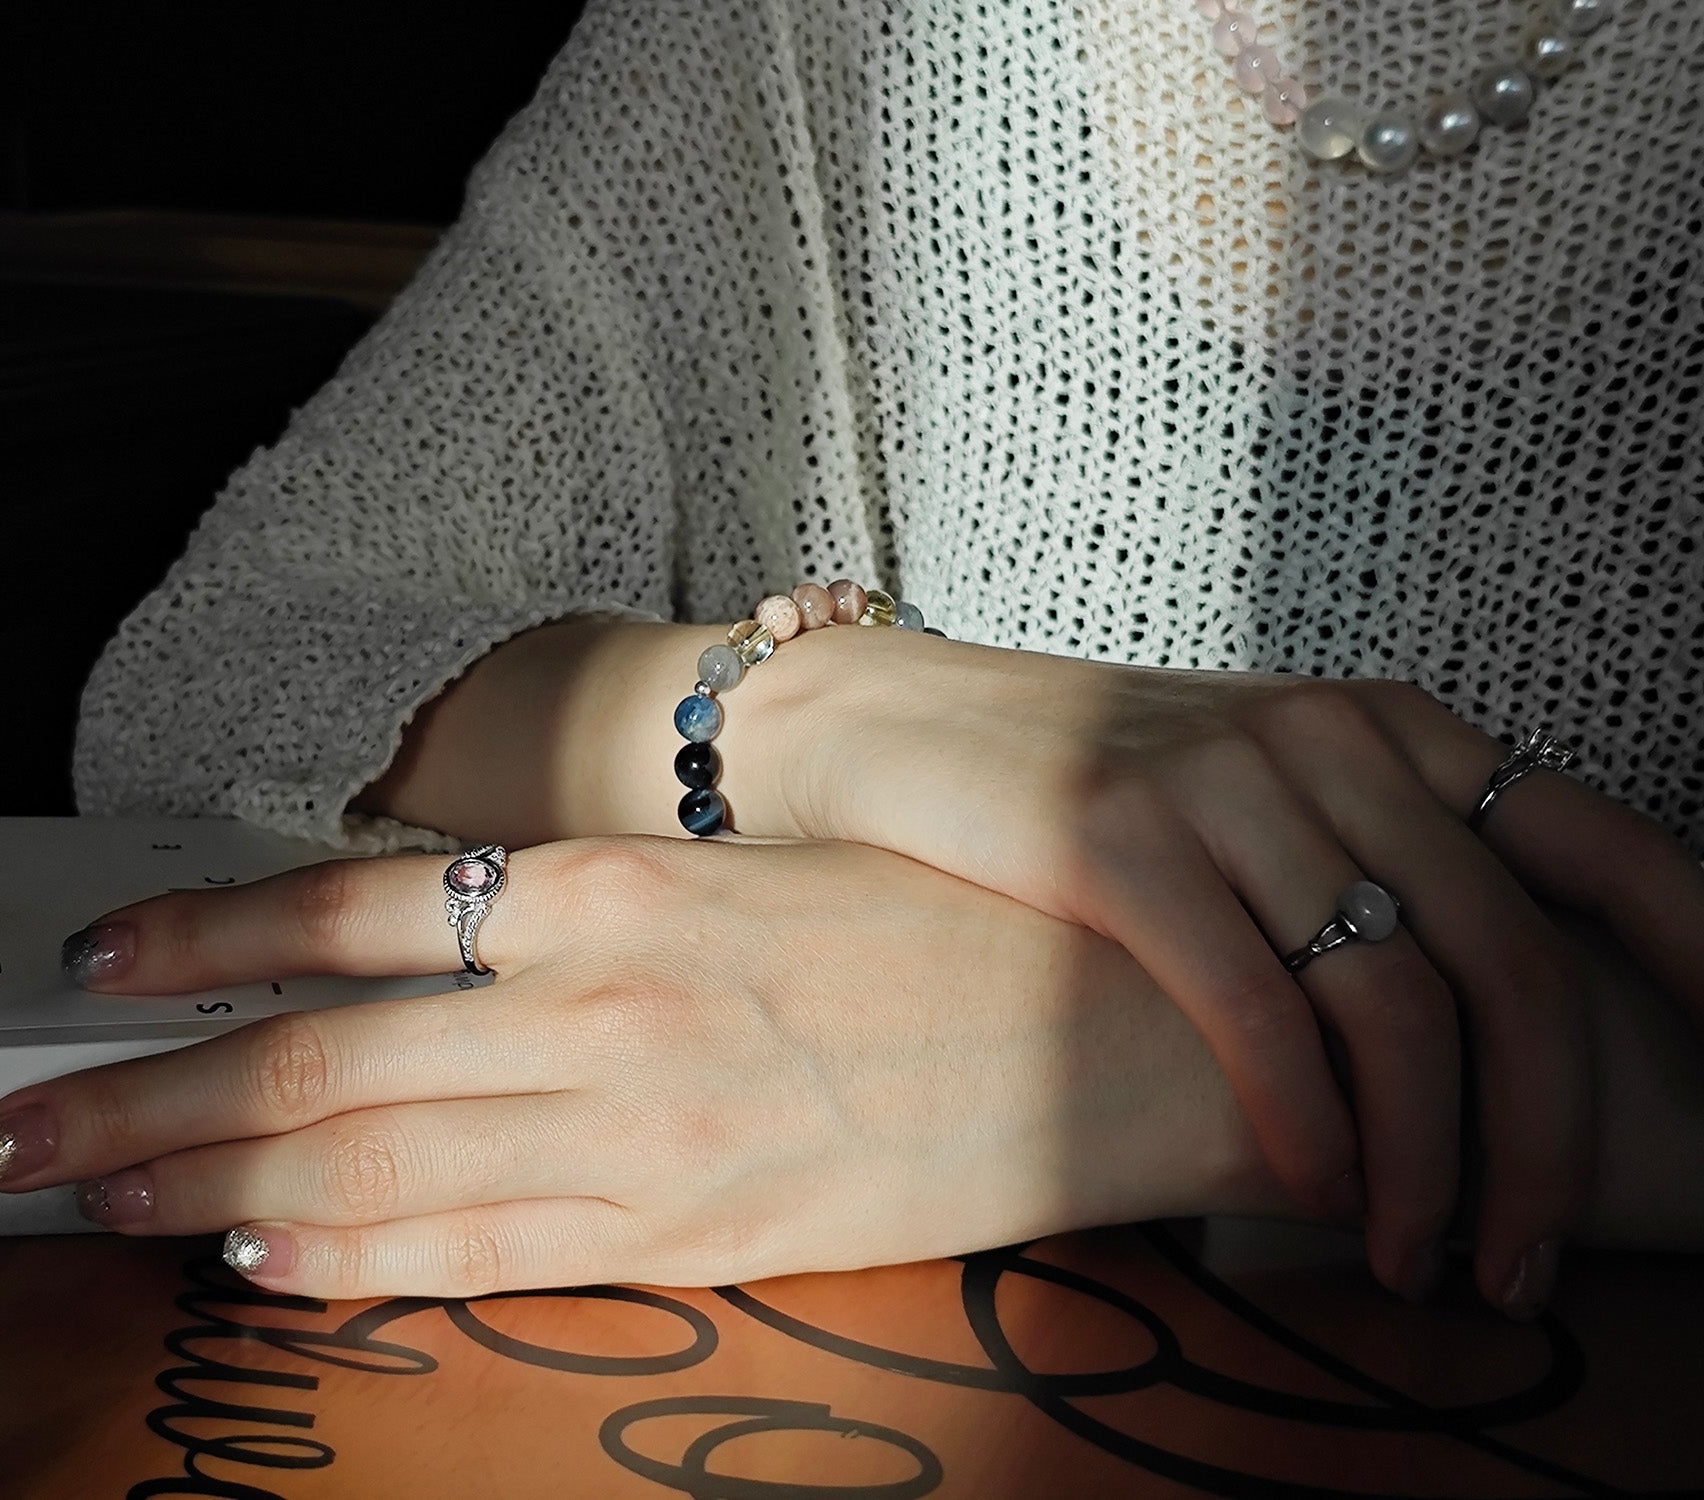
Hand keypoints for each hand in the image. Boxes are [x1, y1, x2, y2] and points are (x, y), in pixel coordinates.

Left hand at [0, 836, 1258, 1297]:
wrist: (1128, 1028)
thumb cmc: (944, 922)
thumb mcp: (752, 865)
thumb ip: (585, 897)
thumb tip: (426, 913)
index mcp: (627, 886)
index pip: (358, 903)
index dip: (205, 931)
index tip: (95, 955)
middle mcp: (614, 1006)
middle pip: (326, 1053)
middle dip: (149, 1093)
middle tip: (15, 1120)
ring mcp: (650, 1132)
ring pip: (378, 1161)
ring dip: (213, 1179)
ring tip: (89, 1191)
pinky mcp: (698, 1236)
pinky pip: (492, 1253)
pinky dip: (359, 1260)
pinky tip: (261, 1265)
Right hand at [759, 624, 1703, 1313]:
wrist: (901, 726)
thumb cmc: (1095, 794)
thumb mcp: (1263, 799)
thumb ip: (1377, 874)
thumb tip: (1497, 1056)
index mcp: (1394, 730)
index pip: (1600, 846)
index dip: (1703, 957)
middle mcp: (1332, 739)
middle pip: (1509, 960)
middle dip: (1544, 1140)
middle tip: (1522, 1262)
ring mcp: (1224, 777)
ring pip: (1393, 997)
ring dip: (1426, 1162)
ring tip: (1418, 1255)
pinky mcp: (1116, 831)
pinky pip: (1255, 1006)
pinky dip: (1303, 1122)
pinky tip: (1309, 1193)